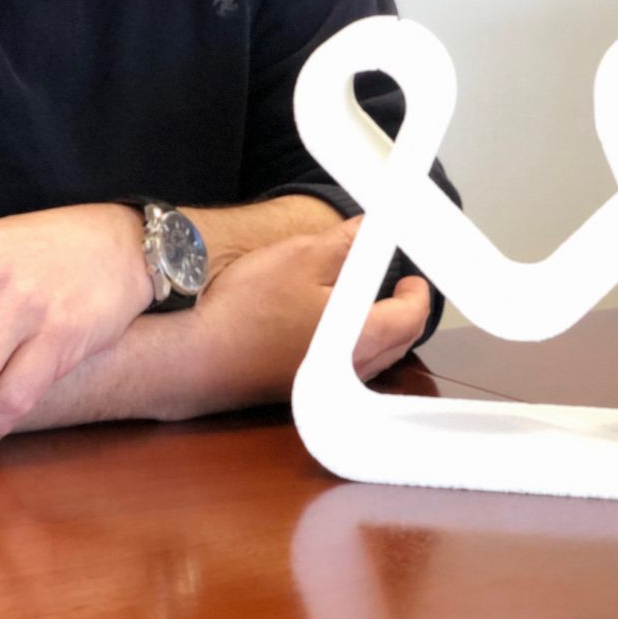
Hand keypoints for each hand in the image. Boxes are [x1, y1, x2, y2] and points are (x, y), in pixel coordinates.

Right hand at [181, 217, 431, 414]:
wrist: (200, 355)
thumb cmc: (249, 308)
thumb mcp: (301, 257)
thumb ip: (345, 244)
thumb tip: (369, 230)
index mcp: (360, 336)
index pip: (410, 318)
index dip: (417, 294)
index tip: (413, 278)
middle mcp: (350, 370)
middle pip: (396, 343)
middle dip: (401, 313)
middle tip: (393, 287)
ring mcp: (326, 386)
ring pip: (370, 358)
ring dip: (375, 330)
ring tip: (360, 301)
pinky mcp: (302, 389)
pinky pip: (343, 369)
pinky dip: (347, 345)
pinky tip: (322, 326)